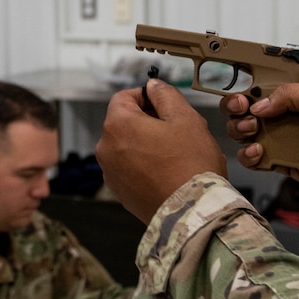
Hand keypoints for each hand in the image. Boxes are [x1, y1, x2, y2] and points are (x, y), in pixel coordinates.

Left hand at [97, 80, 226, 224]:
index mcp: (118, 125)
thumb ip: (165, 95)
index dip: (145, 96)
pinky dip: (144, 164)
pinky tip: (168, 171)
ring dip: (146, 143)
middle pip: (124, 122)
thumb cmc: (191, 164)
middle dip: (147, 120)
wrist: (192, 212)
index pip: (123, 97)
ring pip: (127, 146)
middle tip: (176, 129)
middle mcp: (106, 149)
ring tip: (175, 152)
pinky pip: (130, 168)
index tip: (163, 102)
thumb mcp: (185, 118)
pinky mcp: (120, 192)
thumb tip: (153, 86)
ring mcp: (111, 173)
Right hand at [223, 83, 298, 208]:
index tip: (242, 92)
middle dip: (235, 108)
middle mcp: (282, 115)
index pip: (260, 86)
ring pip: (243, 132)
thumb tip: (260, 105)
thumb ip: (292, 94)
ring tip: (254, 131)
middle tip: (243, 110)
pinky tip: (259, 152)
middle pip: (244, 109)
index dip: (245, 87)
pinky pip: (253, 159)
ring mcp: (279, 139)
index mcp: (293, 95)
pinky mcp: (279, 163)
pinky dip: (248, 156)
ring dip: (240, 130)